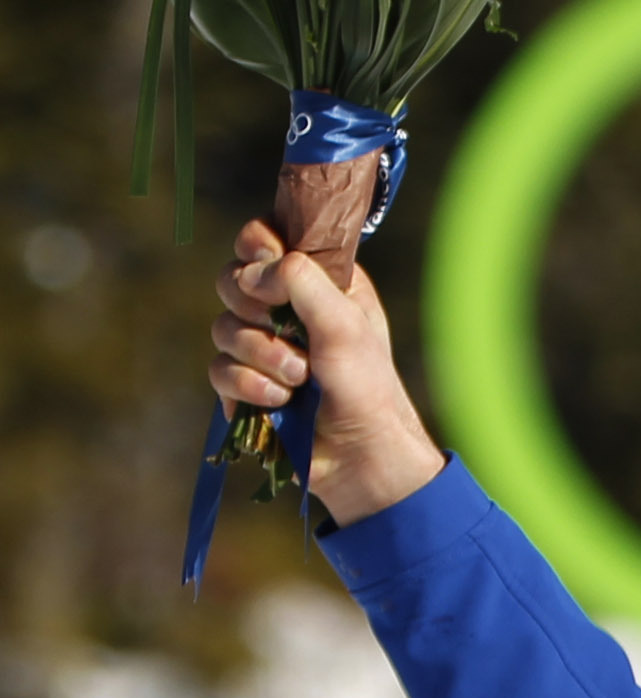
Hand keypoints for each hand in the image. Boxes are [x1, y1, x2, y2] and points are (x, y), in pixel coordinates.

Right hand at [210, 221, 445, 527]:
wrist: (361, 457)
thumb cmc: (365, 386)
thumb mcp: (343, 324)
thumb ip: (301, 281)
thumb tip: (255, 267)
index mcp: (318, 282)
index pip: (264, 240)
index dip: (256, 247)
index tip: (265, 260)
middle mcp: (286, 308)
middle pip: (231, 279)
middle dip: (254, 308)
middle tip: (289, 331)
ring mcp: (262, 347)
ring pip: (222, 327)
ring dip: (261, 355)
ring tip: (299, 379)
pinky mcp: (245, 384)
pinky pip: (219, 370)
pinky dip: (248, 386)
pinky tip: (280, 402)